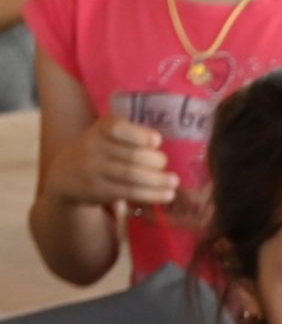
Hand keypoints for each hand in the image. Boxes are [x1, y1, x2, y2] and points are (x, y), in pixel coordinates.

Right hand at [45, 119, 177, 208]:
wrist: (65, 175)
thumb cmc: (98, 152)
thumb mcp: (106, 136)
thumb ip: (130, 136)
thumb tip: (159, 143)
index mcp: (100, 129)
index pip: (117, 128)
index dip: (139, 135)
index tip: (157, 140)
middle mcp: (94, 147)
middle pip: (131, 155)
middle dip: (155, 161)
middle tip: (165, 165)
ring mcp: (95, 170)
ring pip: (132, 175)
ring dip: (158, 180)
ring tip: (173, 182)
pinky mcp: (99, 190)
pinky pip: (129, 192)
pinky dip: (152, 194)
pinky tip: (167, 195)